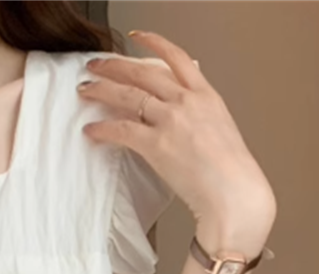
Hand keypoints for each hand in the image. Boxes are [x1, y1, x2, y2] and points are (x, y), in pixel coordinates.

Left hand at [78, 32, 276, 233]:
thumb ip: (198, 115)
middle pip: (143, 73)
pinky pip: (122, 130)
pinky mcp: (157, 144)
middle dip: (114, 66)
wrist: (233, 191)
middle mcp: (187, 102)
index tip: (137, 37)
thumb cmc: (228, 170)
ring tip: (85, 90)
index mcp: (206, 95)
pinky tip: (91, 130)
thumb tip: (180, 116)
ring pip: (128, 95)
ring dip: (102, 90)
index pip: (176, 58)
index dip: (153, 43)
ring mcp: (171, 121)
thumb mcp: (220, 129)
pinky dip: (103, 129)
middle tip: (96, 65)